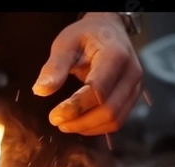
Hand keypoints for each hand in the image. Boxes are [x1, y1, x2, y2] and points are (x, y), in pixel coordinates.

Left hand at [32, 12, 142, 134]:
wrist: (108, 30)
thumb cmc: (86, 36)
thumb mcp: (66, 43)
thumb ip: (54, 67)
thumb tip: (40, 90)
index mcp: (116, 55)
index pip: (97, 90)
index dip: (75, 107)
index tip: (54, 115)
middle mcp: (131, 73)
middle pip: (109, 110)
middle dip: (81, 122)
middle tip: (57, 121)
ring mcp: (134, 86)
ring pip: (115, 120)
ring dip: (88, 127)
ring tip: (66, 124)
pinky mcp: (131, 97)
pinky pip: (118, 120)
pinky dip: (97, 127)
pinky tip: (79, 123)